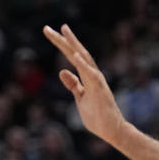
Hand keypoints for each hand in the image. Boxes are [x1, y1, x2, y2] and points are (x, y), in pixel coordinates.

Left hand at [43, 24, 127, 143]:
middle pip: (76, 52)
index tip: (50, 32)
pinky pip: (91, 75)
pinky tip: (74, 54)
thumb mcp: (80, 99)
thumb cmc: (97, 117)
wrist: (111, 131)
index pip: (72, 56)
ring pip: (84, 58)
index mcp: (87, 77)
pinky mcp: (100, 90)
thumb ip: (73, 85)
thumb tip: (62, 71)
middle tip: (47, 29)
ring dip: (73, 44)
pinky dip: (83, 64)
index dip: (61, 44)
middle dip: (62, 40)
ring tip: (63, 31)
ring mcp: (97, 81)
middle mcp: (92, 75)